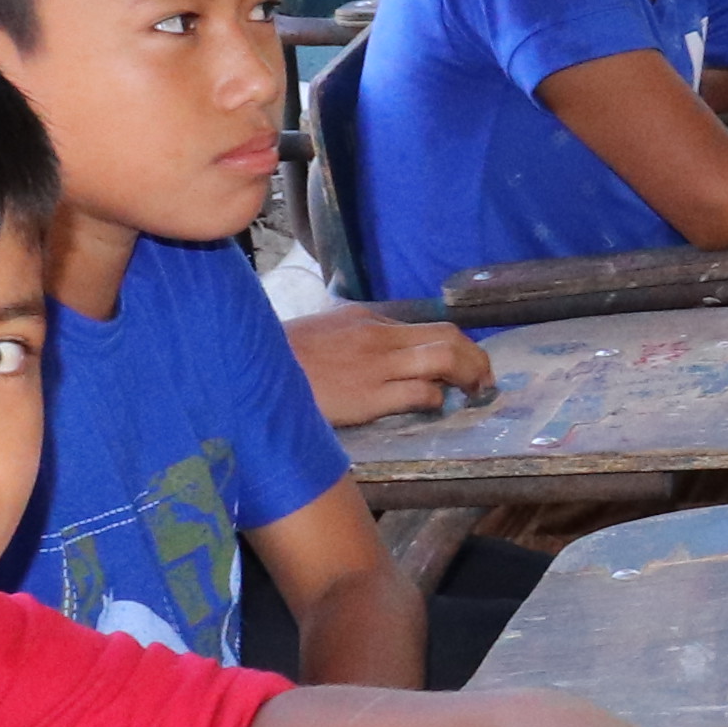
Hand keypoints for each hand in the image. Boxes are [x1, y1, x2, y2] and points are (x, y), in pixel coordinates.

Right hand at [286, 304, 495, 427]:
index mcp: (363, 318)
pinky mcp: (369, 395)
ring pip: (445, 358)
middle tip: (483, 380)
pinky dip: (436, 400)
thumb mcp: (318, 334)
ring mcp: (375, 364)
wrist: (244, 374)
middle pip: (448, 336)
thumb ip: (350, 337)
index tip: (463, 364)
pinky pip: (421, 393)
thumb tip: (377, 353)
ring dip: (469, 375)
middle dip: (475, 357)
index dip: (453, 346)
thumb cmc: (276, 361)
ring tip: (474, 392)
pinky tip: (434, 408)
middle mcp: (376, 335)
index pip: (424, 327)